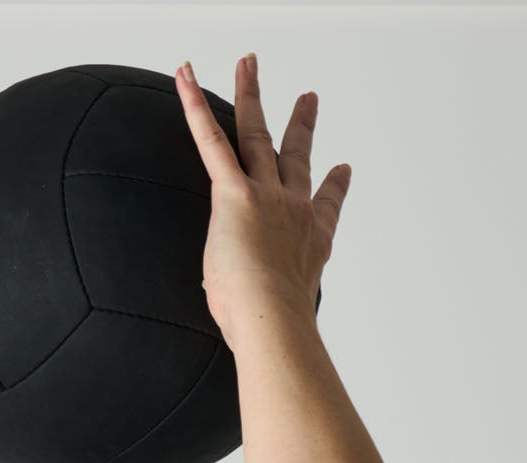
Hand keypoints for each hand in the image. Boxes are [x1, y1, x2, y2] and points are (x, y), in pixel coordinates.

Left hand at [172, 54, 349, 351]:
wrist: (273, 324)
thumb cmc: (271, 332)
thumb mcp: (275, 317)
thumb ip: (265, 308)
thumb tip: (246, 331)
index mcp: (310, 242)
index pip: (325, 206)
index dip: (335, 186)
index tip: (341, 170)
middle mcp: (294, 210)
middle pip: (297, 155)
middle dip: (302, 123)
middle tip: (308, 99)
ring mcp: (267, 196)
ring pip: (258, 133)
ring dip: (251, 94)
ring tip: (248, 65)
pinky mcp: (234, 194)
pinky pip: (211, 140)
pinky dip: (195, 106)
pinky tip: (185, 76)